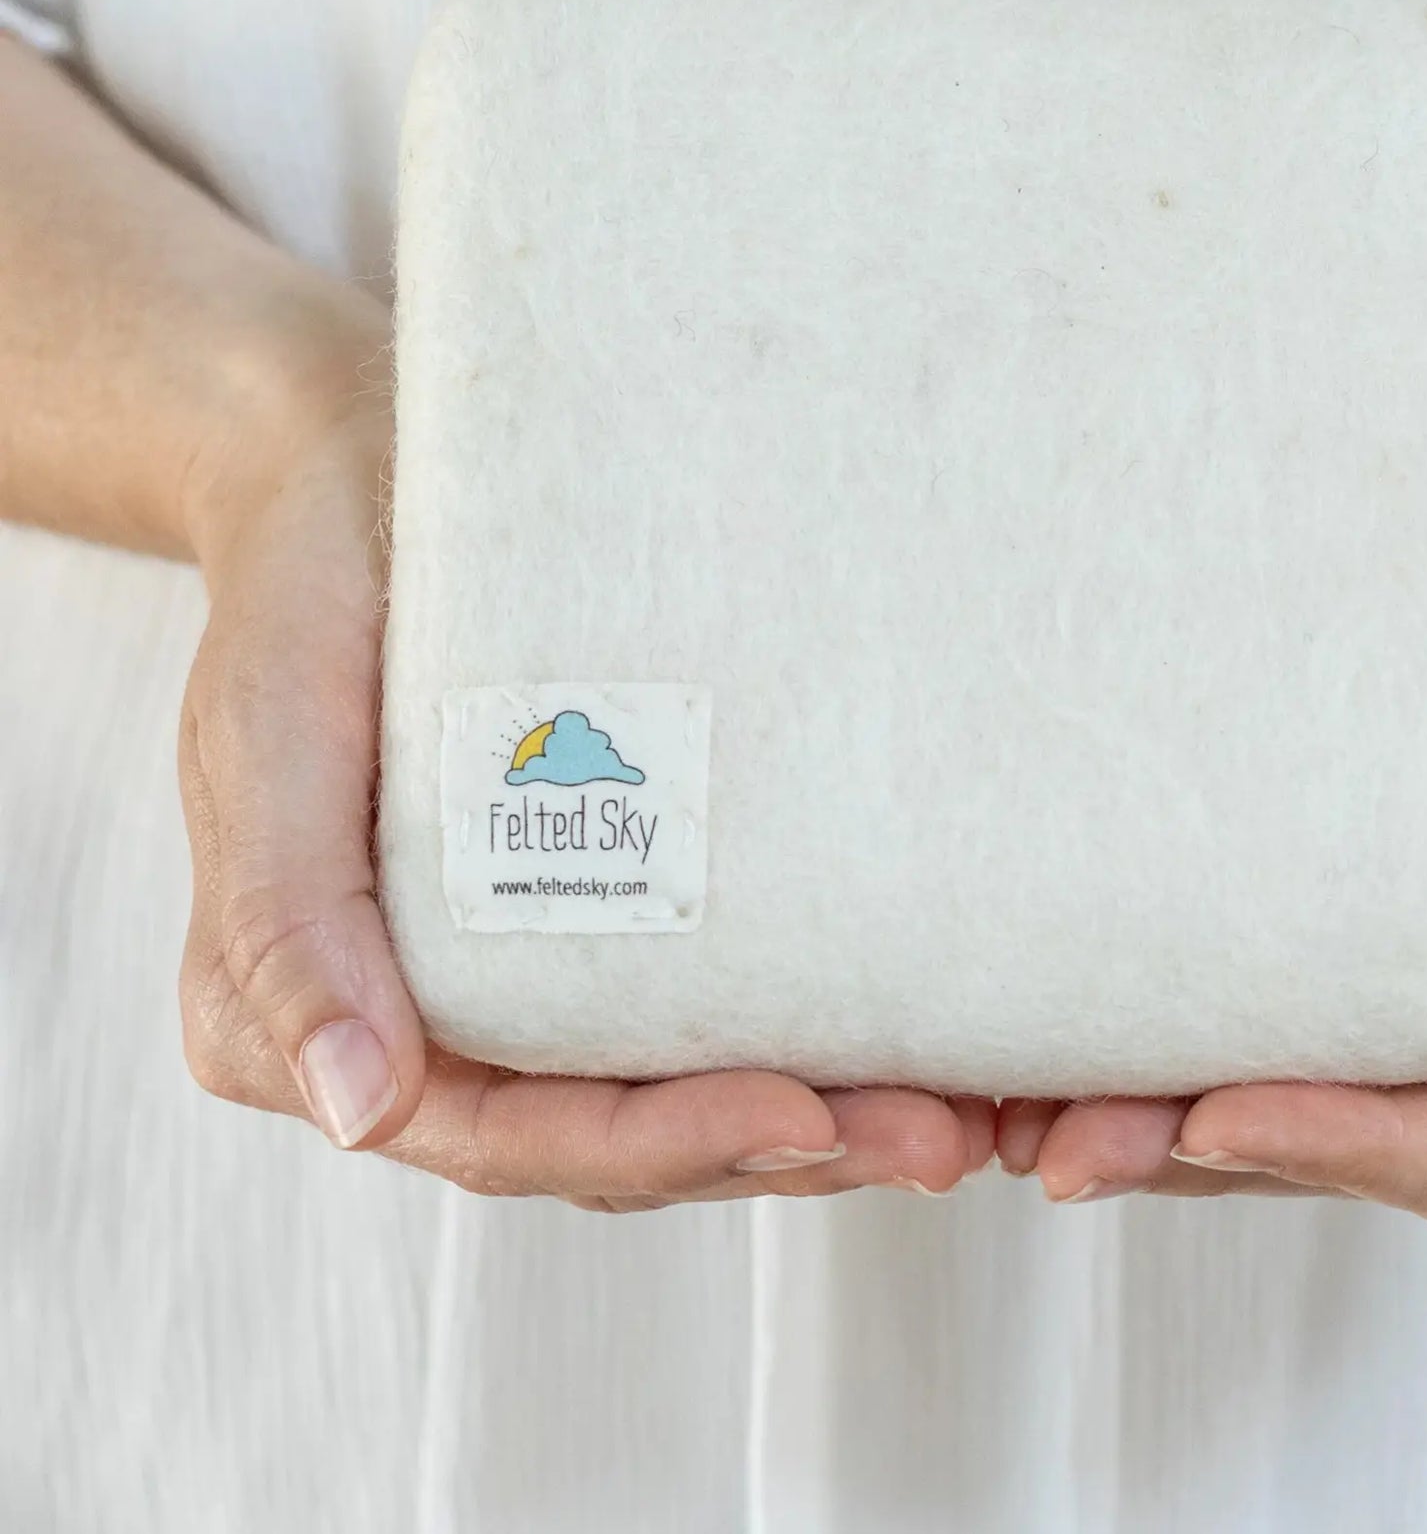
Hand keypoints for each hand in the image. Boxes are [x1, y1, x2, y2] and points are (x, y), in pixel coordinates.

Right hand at [175, 318, 990, 1206]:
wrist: (350, 484)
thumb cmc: (304, 595)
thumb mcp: (268, 734)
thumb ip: (285, 923)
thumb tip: (358, 1114)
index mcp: (309, 1018)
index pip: (504, 1135)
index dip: (661, 1144)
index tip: (805, 1116)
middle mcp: (413, 1028)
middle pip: (611, 1142)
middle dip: (776, 1147)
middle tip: (936, 1137)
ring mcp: (503, 984)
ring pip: (666, 1098)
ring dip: (812, 1116)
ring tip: (954, 1112)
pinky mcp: (579, 924)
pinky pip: (687, 1011)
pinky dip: (792, 1036)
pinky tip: (902, 1034)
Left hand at [999, 331, 1426, 1221]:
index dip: (1349, 1153)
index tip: (1210, 1119)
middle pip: (1370, 1156)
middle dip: (1210, 1156)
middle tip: (1060, 1145)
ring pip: (1304, 1115)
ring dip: (1164, 1128)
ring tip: (1024, 1119)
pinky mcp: (1369, 950)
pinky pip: (1276, 1032)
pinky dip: (1172, 1052)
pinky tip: (1061, 1039)